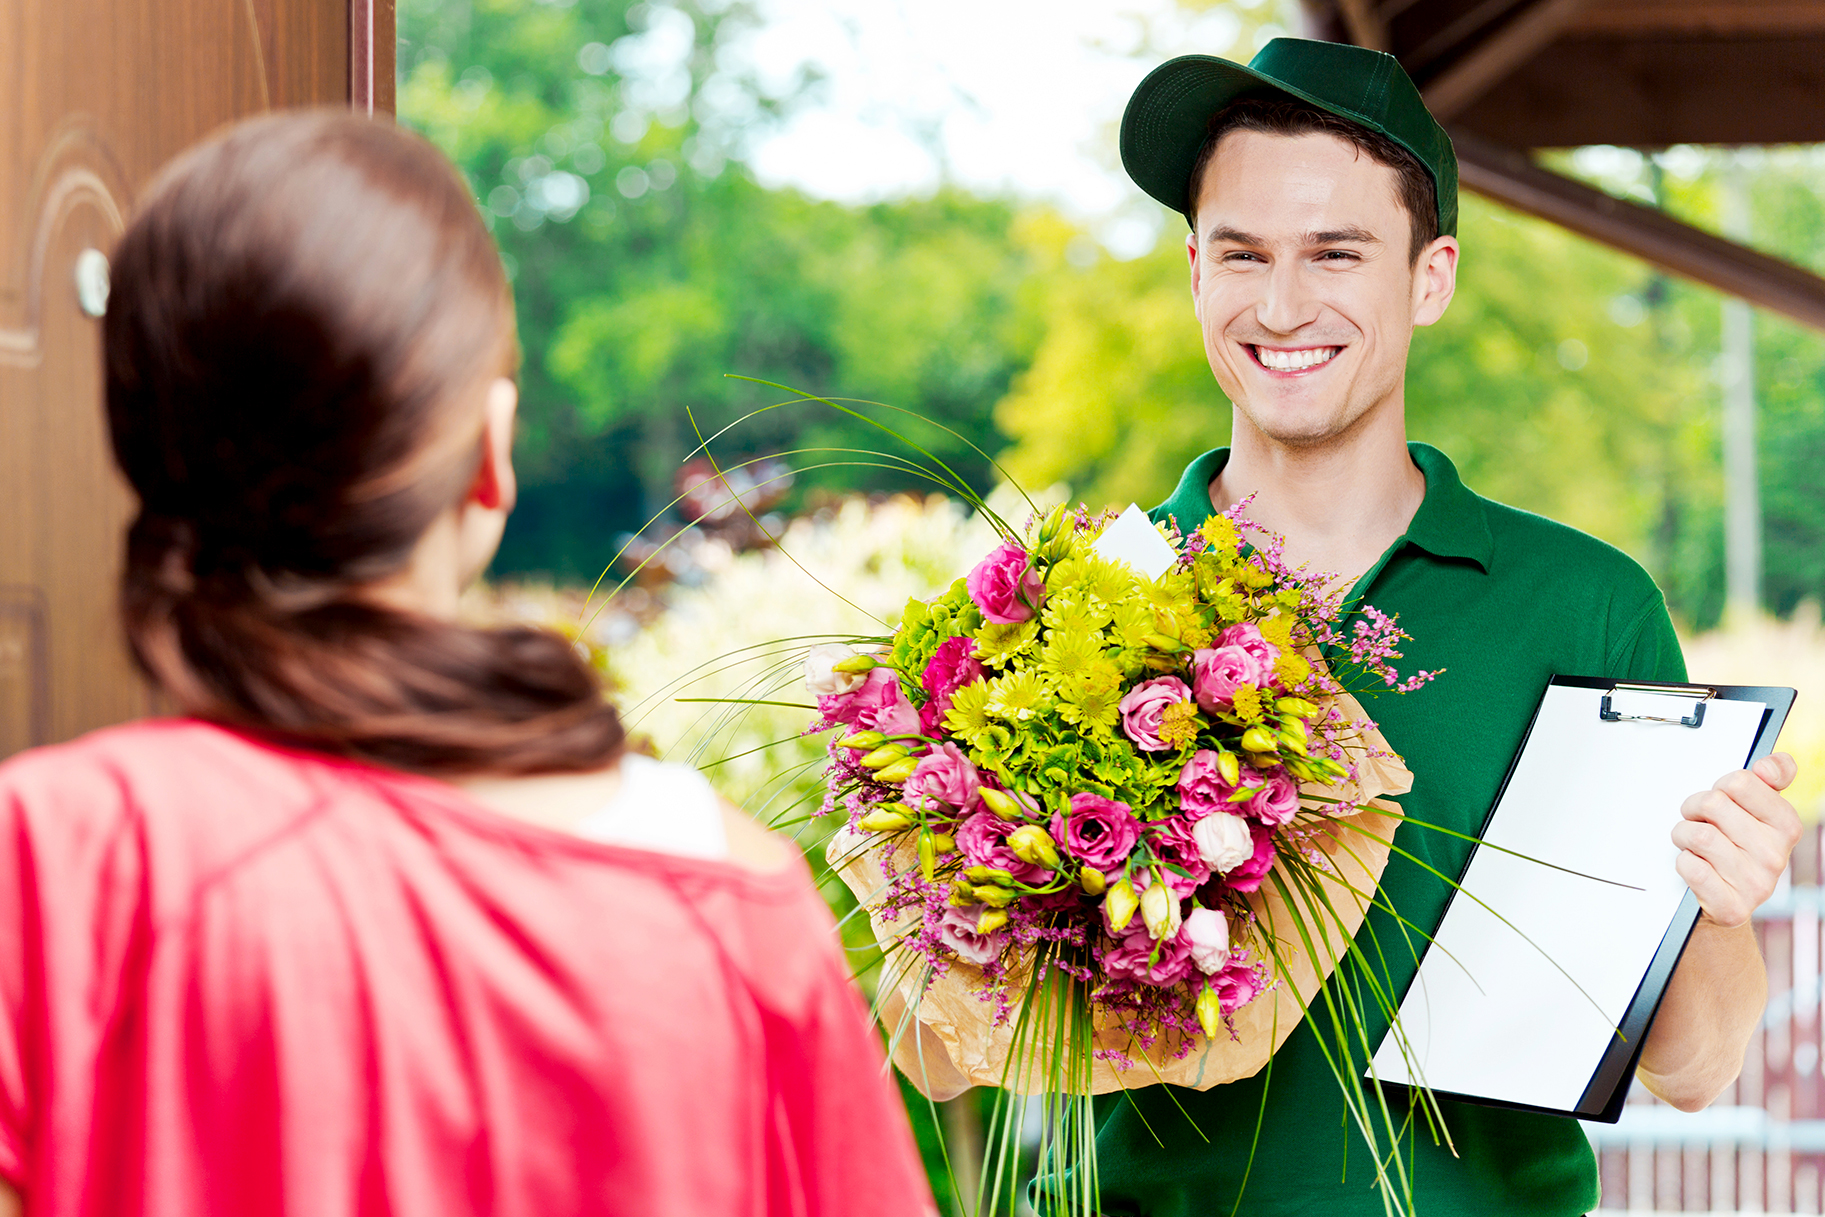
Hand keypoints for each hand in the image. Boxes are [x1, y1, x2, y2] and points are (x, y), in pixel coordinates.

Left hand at [1672, 753, 1801, 928]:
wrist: (1727, 901)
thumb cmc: (1737, 847)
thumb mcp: (1757, 811)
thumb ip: (1768, 779)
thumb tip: (1770, 766)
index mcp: (1786, 826)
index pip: (1740, 783)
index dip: (1720, 788)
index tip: (1722, 801)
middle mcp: (1775, 856)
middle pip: (1712, 804)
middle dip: (1694, 809)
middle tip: (1699, 822)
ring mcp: (1755, 883)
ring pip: (1696, 835)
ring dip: (1683, 835)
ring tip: (1693, 844)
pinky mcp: (1731, 906)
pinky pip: (1689, 866)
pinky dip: (1683, 862)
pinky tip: (1696, 866)